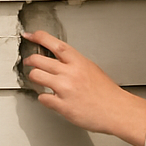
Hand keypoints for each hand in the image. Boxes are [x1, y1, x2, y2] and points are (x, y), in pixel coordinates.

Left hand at [21, 30, 145, 145]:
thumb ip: (74, 63)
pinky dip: (44, 98)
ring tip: (39, 80)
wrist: (117, 111)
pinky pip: (42, 97)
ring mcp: (65, 89)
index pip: (55, 44)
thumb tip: (60, 60)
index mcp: (79, 62)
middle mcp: (70, 73)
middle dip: (30, 61)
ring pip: (36, 76)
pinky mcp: (62, 105)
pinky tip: (50, 97)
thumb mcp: (92, 69)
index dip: (39, 37)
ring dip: (34, 78)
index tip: (30, 35)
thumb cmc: (107, 93)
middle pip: (38, 60)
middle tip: (29, 62)